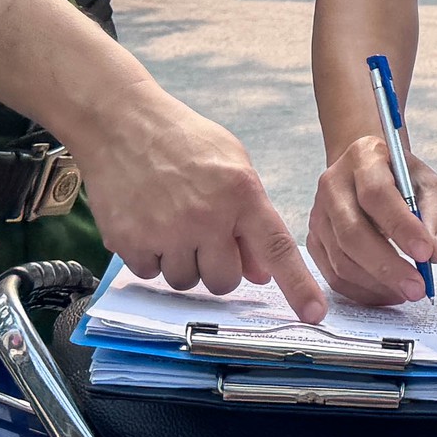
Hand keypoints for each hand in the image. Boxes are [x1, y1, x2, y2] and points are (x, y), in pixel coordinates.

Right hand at [72, 86, 326, 322]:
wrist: (122, 123)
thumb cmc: (184, 141)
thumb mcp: (232, 165)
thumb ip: (251, 218)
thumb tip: (261, 274)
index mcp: (241, 193)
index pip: (277, 248)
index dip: (297, 285)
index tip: (314, 313)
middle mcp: (207, 216)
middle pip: (225, 282)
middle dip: (217, 267)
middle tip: (203, 235)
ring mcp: (166, 231)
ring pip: (186, 283)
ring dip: (182, 263)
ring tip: (171, 222)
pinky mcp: (130, 241)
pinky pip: (150, 275)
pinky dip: (149, 256)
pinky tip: (146, 221)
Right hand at [307, 134, 436, 304]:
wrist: (369, 174)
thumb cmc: (402, 179)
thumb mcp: (429, 185)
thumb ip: (436, 215)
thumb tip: (433, 253)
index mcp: (363, 158)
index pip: (376, 194)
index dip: (401, 226)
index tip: (425, 253)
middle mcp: (333, 184)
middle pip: (353, 233)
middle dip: (388, 267)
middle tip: (417, 287)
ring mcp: (318, 214)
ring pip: (341, 259)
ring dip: (377, 283)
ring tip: (407, 291)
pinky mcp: (314, 240)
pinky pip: (334, 275)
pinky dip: (363, 291)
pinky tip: (387, 292)